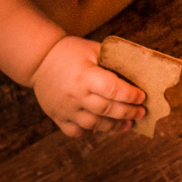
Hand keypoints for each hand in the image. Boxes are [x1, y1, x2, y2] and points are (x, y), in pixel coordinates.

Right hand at [31, 36, 146, 136]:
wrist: (39, 60)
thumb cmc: (70, 51)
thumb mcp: (93, 49)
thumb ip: (113, 61)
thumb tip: (137, 74)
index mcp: (85, 76)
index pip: (112, 89)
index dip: (129, 95)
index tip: (142, 97)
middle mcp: (75, 95)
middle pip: (106, 109)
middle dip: (127, 112)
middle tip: (142, 112)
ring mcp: (65, 109)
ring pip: (94, 124)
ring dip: (114, 126)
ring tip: (129, 124)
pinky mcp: (58, 117)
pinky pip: (76, 132)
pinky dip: (90, 132)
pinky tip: (102, 127)